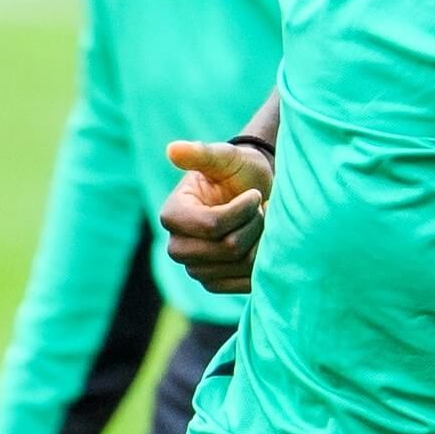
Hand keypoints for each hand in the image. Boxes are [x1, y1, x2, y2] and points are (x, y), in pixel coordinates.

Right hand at [159, 139, 272, 293]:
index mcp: (173, 215)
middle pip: (227, 248)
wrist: (254, 195)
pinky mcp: (213, 284)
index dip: (242, 211)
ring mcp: (194, 269)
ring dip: (260, 240)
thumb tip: (172, 149)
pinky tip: (261, 242)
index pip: (212, 226)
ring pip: (240, 264)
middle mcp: (177, 246)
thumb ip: (201, 153)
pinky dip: (262, 262)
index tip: (254, 195)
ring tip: (261, 222)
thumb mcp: (225, 157)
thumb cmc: (238, 172)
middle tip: (260, 209)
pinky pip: (244, 282)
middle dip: (253, 225)